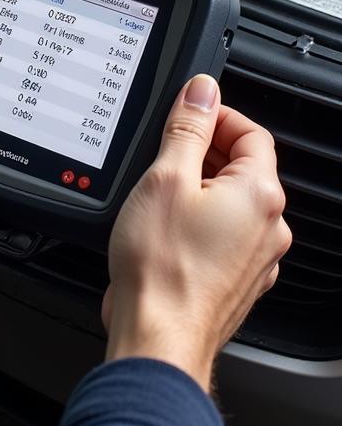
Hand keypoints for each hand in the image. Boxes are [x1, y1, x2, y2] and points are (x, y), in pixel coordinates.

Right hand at [103, 74, 291, 390]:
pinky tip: (162, 227)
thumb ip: (187, 129)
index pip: (251, 132)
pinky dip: (196, 220)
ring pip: (231, 202)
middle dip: (202, 150)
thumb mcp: (165, 177)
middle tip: (160, 151)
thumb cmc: (162, 265)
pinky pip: (222, 234)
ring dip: (197, 186)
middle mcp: (269, 227)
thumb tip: (202, 91)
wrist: (158, 334)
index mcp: (260, 195)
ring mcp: (257, 257)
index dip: (215, 115)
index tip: (185, 112)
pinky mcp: (237, 279)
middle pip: (243, 167)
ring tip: (155, 192)